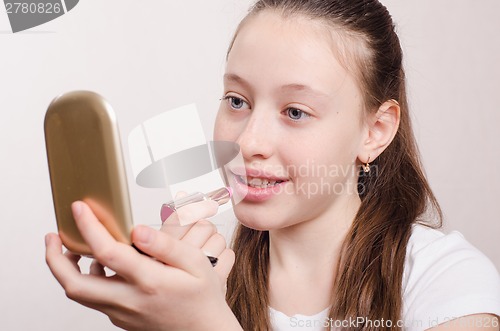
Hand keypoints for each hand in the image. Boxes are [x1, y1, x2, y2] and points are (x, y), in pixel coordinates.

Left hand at [45, 200, 240, 330]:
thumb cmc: (202, 298)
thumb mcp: (196, 265)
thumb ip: (167, 246)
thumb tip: (138, 231)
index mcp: (149, 282)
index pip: (108, 252)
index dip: (89, 227)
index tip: (80, 209)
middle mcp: (129, 301)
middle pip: (75, 285)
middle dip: (54, 259)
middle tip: (52, 236)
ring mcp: (121, 313)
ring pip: (80, 294)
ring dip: (67, 270)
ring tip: (70, 247)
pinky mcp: (120, 319)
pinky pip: (94, 299)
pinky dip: (87, 279)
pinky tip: (100, 265)